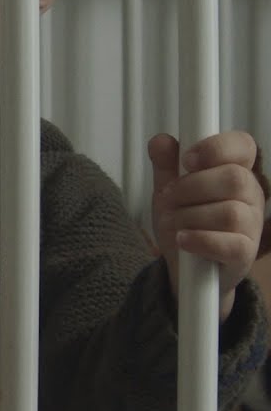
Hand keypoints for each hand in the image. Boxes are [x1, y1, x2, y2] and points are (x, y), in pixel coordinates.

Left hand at [148, 131, 265, 320]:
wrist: (184, 269)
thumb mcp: (169, 191)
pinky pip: (229, 243)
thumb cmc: (184, 224)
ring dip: (189, 216)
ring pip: (229, 212)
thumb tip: (160, 140)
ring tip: (173, 223)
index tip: (187, 160)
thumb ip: (165, 166)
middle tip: (169, 198)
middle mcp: (250, 196)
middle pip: (234, 178)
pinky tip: (183, 239)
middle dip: (191, 187)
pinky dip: (199, 240)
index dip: (216, 148)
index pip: (242, 146)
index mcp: (235, 172)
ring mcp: (251, 226)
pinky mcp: (243, 254)